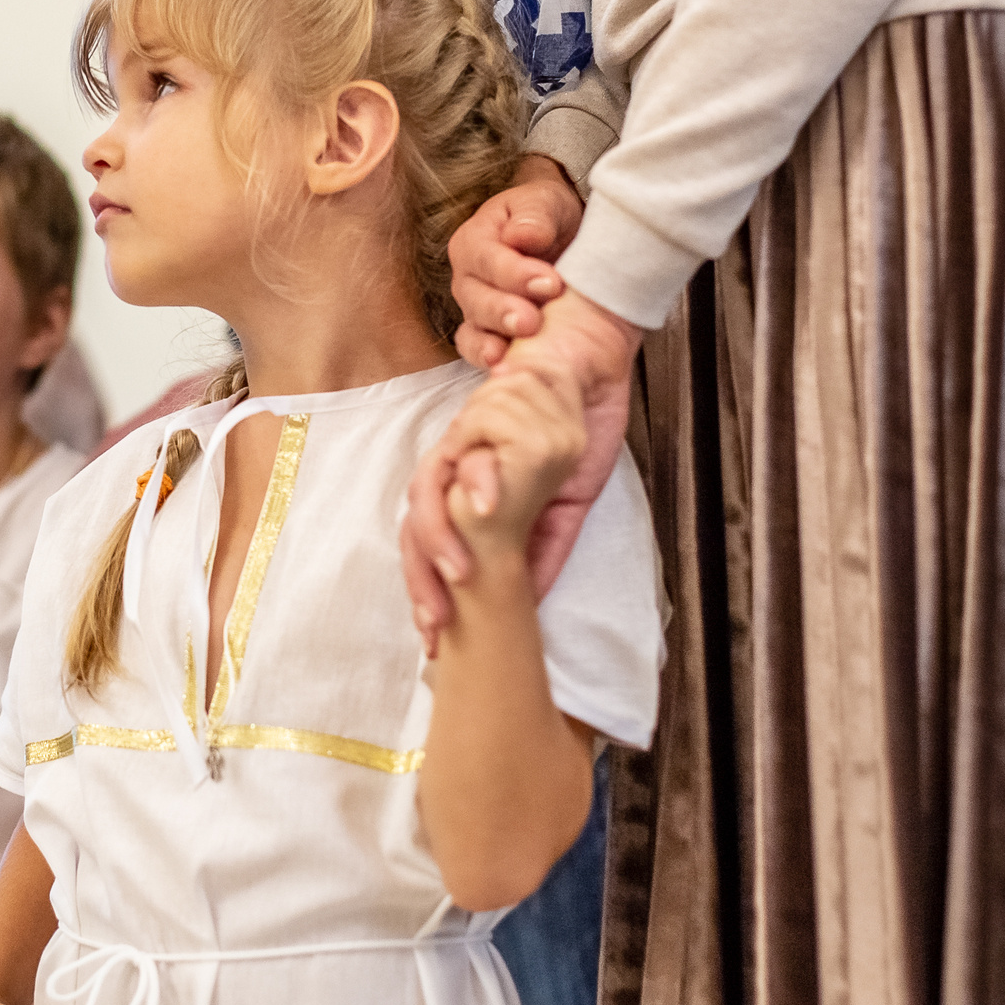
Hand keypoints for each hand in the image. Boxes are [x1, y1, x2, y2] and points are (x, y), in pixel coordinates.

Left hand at [404, 289, 641, 639]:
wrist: (587, 360)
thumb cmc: (571, 430)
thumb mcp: (564, 506)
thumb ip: (543, 550)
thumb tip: (529, 604)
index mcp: (466, 491)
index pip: (431, 547)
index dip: (429, 593)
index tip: (435, 644)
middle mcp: (456, 465)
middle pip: (417, 523)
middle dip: (424, 575)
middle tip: (438, 623)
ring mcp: (469, 436)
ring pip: (432, 486)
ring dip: (444, 531)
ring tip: (462, 572)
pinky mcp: (490, 407)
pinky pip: (475, 444)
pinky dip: (482, 475)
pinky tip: (489, 504)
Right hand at [449, 155, 581, 368]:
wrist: (562, 240)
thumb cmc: (547, 219)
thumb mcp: (546, 203)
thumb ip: (534, 216)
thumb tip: (522, 236)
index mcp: (474, 240)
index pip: (486, 258)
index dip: (515, 273)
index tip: (551, 283)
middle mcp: (467, 278)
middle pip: (476, 298)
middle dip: (503, 311)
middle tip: (533, 320)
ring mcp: (475, 310)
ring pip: (475, 328)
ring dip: (497, 337)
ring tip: (521, 342)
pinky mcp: (489, 335)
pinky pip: (476, 349)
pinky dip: (486, 357)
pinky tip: (503, 364)